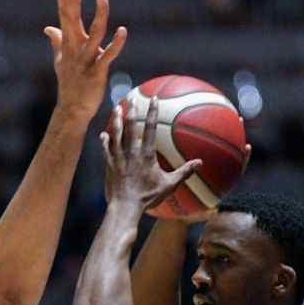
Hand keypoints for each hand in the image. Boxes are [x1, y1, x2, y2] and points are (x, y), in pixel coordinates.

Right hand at [44, 0, 126, 124]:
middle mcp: (75, 47)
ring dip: (99, 16)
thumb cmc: (69, 84)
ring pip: (94, 34)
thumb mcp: (60, 60)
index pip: (64, 13)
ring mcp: (86, 59)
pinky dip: (116, 44)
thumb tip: (47, 28)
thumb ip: (56, 41)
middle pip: (73, 17)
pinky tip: (122, 30)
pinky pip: (108, 55)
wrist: (72, 110)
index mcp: (69, 42)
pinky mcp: (97, 71)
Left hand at [100, 97, 201, 211]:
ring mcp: (119, 158)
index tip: (153, 98)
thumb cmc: (148, 197)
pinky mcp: (109, 165)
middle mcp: (132, 152)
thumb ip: (184, 172)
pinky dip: (105, 141)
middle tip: (132, 98)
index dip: (152, 111)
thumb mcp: (169, 185)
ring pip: (116, 134)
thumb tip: (200, 163)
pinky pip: (106, 150)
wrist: (126, 207)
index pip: (150, 128)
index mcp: (147, 154)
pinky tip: (103, 134)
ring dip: (116, 120)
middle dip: (132, 110)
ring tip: (116, 108)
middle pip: (131, 126)